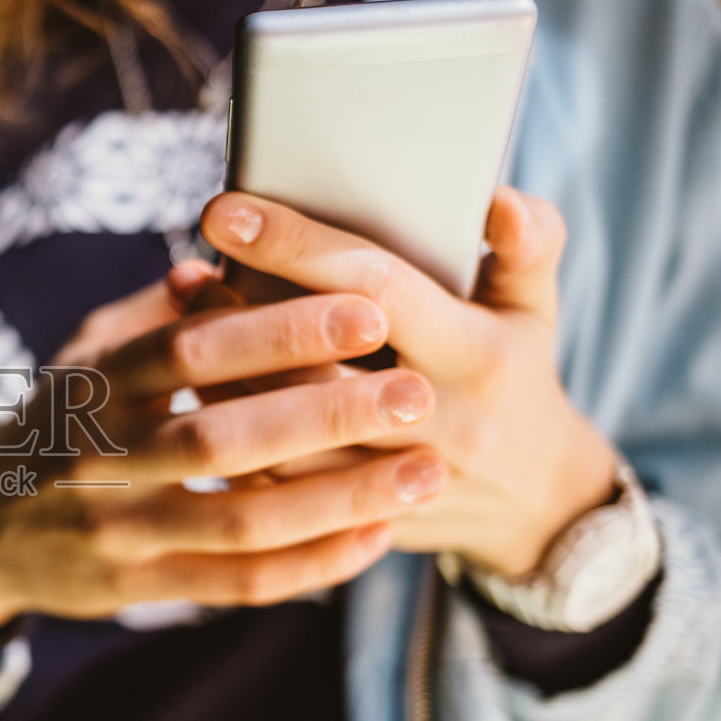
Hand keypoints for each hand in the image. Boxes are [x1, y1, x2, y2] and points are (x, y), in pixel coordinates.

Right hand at [0, 269, 446, 633]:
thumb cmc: (57, 423)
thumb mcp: (86, 354)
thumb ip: (162, 317)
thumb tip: (240, 260)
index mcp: (93, 384)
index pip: (187, 349)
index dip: (276, 330)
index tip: (366, 306)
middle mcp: (99, 458)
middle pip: (218, 435)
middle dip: (325, 413)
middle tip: (415, 392)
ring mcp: (116, 531)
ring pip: (238, 519)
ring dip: (340, 498)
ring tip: (425, 470)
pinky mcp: (137, 589)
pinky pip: (237, 583)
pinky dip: (312, 564)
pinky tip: (376, 537)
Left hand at [200, 186, 618, 575]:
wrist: (534, 504)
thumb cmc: (516, 379)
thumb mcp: (536, 310)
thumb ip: (528, 246)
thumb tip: (500, 201)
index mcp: (479, 358)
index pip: (377, 290)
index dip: (297, 248)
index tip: (229, 213)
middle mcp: (438, 425)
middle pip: (313, 370)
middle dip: (241, 318)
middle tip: (188, 272)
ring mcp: (389, 482)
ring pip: (280, 437)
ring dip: (219, 376)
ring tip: (184, 312)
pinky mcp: (351, 519)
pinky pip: (270, 480)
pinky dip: (228, 425)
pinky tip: (192, 377)